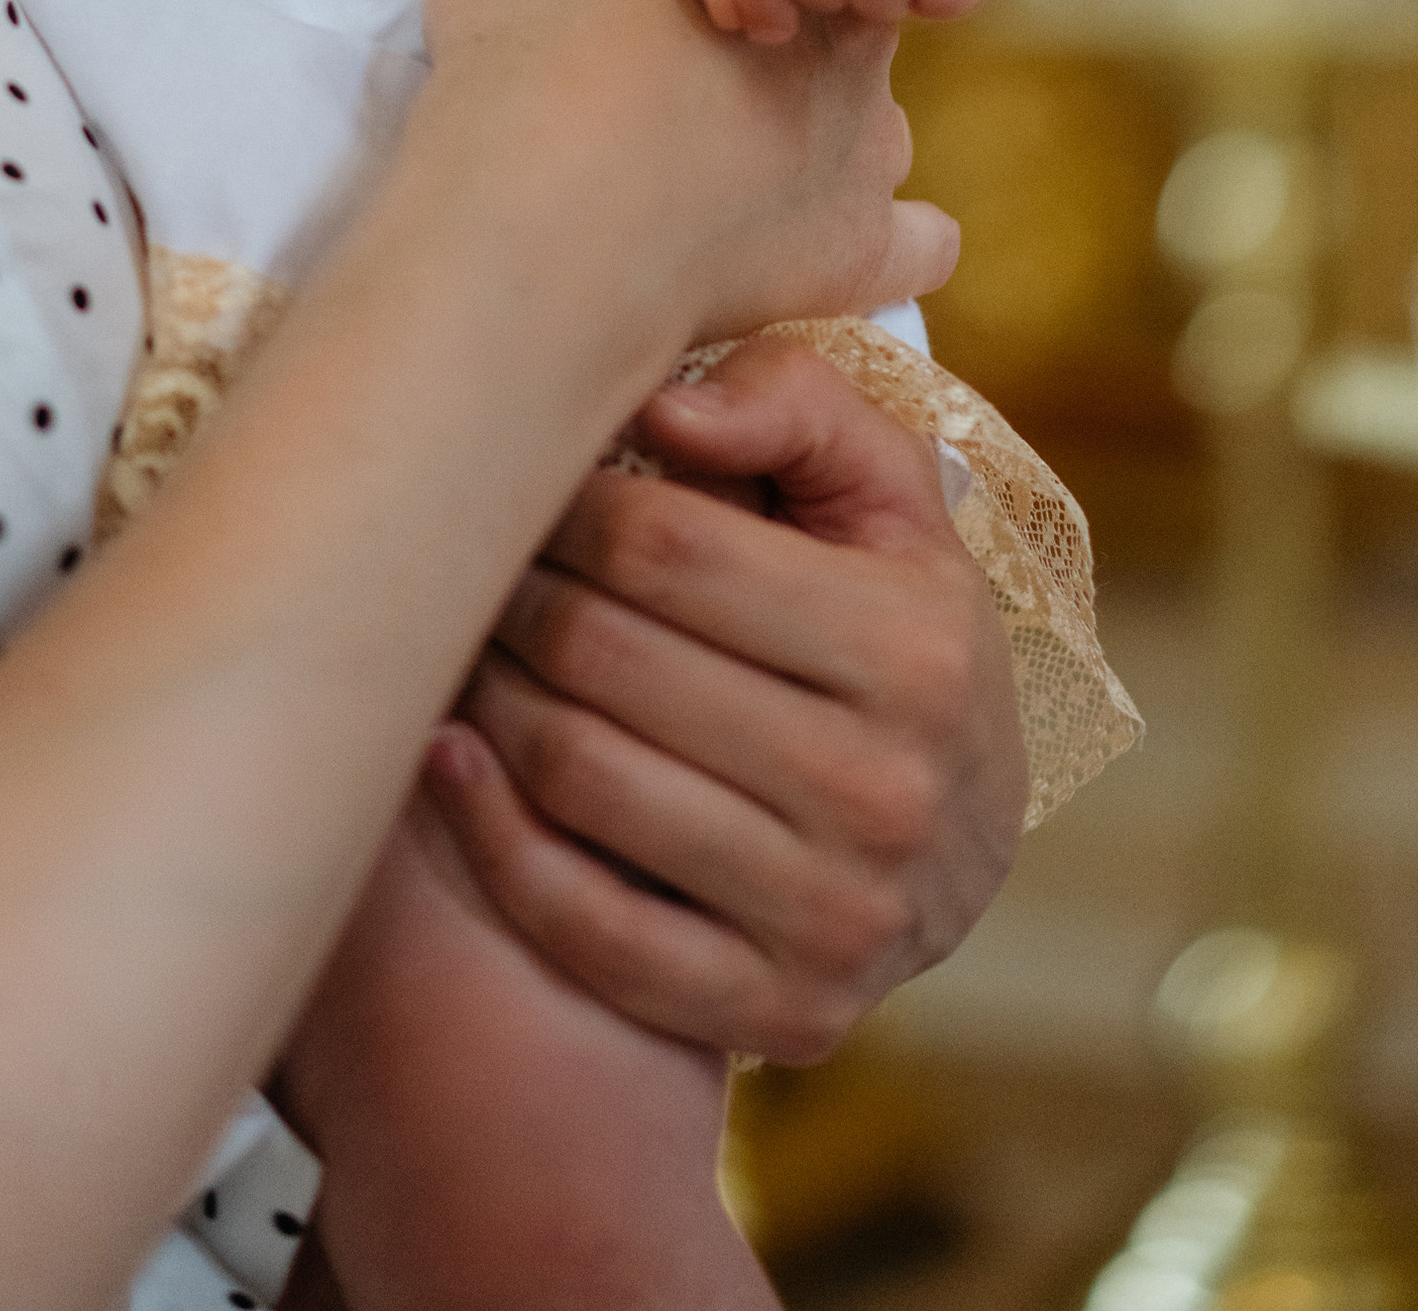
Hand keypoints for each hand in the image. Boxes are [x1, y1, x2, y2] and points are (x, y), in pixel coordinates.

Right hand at [419, 0, 927, 354]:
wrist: (545, 211)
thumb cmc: (545, 24)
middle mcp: (852, 42)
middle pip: (850, 29)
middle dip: (799, 46)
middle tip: (706, 73)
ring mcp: (860, 159)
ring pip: (883, 138)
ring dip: (836, 146)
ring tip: (749, 168)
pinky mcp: (846, 261)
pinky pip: (913, 247)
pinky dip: (896, 246)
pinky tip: (862, 248)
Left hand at [425, 338, 1026, 1066]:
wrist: (968, 838)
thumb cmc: (895, 623)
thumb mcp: (885, 493)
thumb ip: (794, 404)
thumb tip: (662, 411)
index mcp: (912, 648)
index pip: (667, 548)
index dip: (565, 504)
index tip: (520, 483)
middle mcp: (884, 790)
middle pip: (607, 659)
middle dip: (511, 592)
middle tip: (464, 559)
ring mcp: (833, 916)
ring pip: (581, 779)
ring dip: (487, 696)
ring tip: (460, 640)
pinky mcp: (782, 1013)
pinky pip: (586, 929)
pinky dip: (493, 838)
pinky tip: (449, 759)